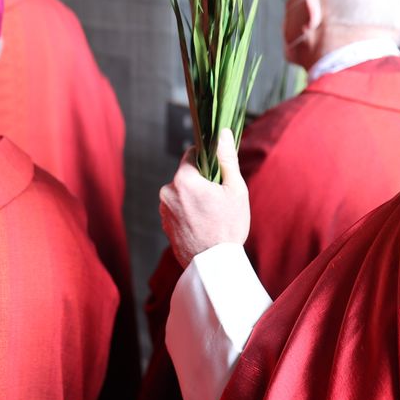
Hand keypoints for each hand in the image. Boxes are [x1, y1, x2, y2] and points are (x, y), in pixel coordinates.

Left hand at [159, 128, 250, 266]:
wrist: (215, 266)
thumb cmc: (228, 227)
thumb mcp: (235, 189)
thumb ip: (227, 158)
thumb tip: (224, 133)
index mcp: (184, 180)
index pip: (191, 155)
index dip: (206, 160)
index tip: (217, 172)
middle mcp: (167, 192)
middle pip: (186, 175)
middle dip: (201, 181)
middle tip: (218, 198)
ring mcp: (163, 209)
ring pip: (181, 192)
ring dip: (193, 197)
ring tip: (211, 214)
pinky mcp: (164, 224)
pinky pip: (177, 208)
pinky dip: (187, 211)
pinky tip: (202, 223)